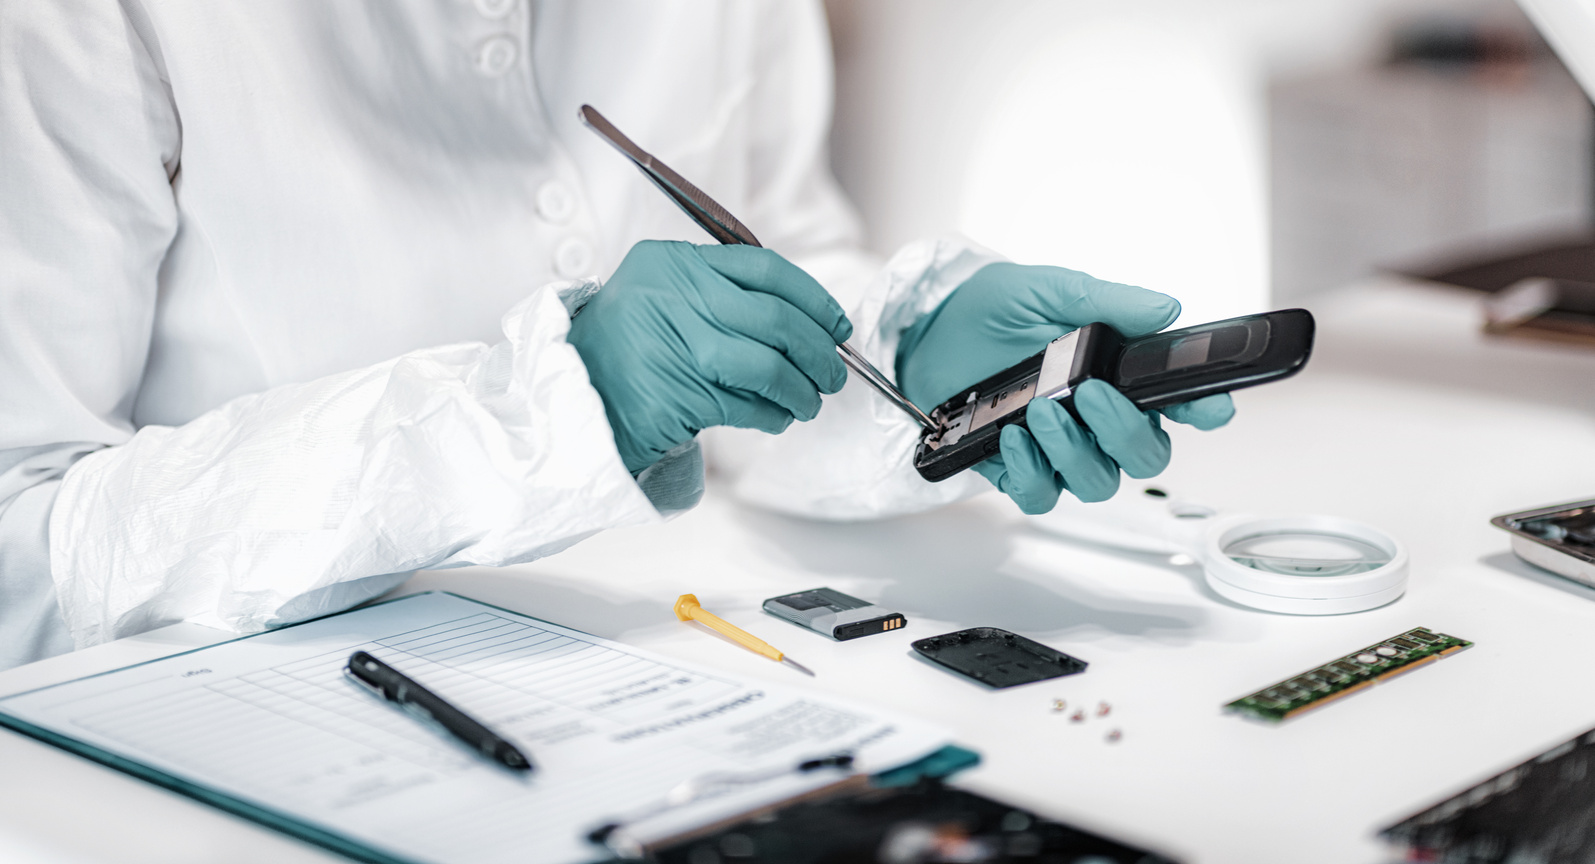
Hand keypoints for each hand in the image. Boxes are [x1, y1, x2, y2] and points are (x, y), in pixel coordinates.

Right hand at [568, 241, 851, 473]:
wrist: (572, 402)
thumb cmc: (623, 354)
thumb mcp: (661, 301)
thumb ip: (720, 298)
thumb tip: (808, 322)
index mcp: (671, 263)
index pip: (764, 268)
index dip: (813, 298)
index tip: (837, 324)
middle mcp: (672, 296)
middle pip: (775, 318)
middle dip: (819, 350)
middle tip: (835, 372)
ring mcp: (674, 345)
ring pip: (768, 365)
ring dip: (801, 389)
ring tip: (810, 401)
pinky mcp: (679, 394)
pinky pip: (747, 404)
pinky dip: (773, 415)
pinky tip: (778, 418)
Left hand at [897, 262, 1233, 512]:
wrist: (928, 330)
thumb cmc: (993, 309)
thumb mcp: (1049, 291)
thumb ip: (1105, 301)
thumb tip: (1163, 307)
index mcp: (1119, 374)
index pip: (1179, 401)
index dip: (1204, 409)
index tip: (1209, 408)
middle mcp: (1097, 418)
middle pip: (1145, 456)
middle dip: (1125, 432)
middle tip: (1091, 394)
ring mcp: (1059, 448)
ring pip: (1097, 482)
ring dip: (1073, 451)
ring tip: (1039, 410)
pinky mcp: (1016, 468)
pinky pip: (1041, 495)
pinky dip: (1031, 473)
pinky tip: (1011, 437)